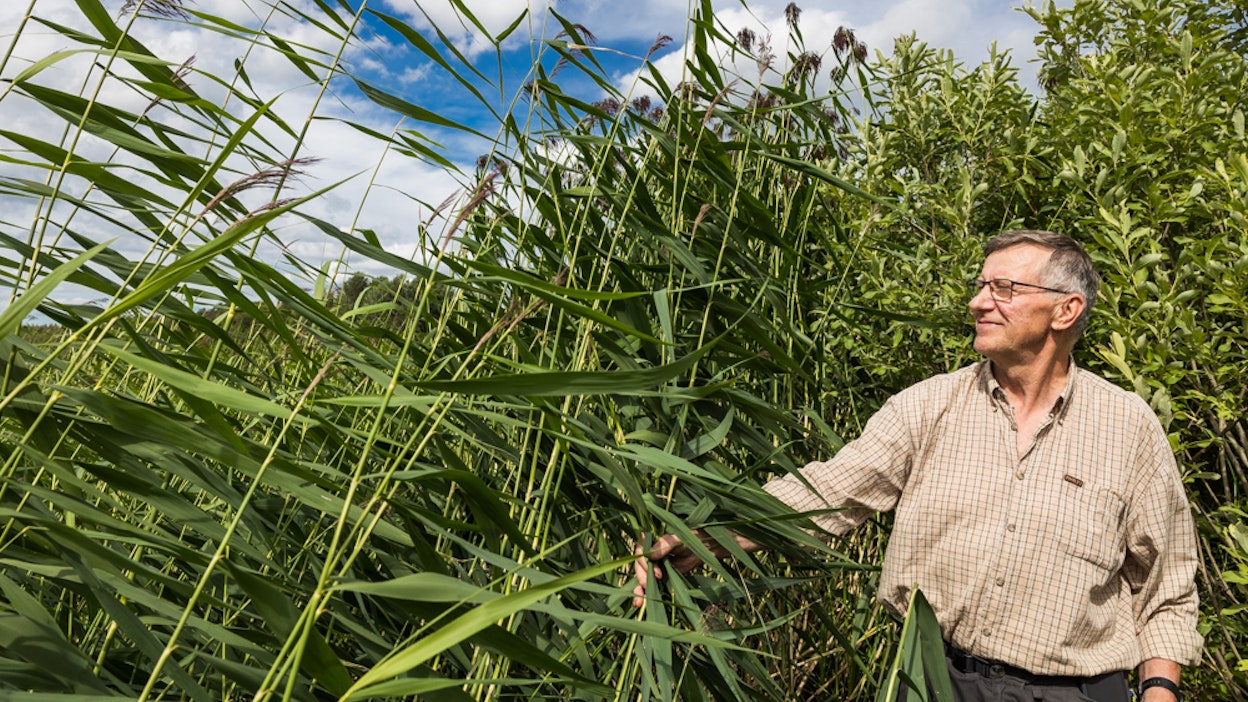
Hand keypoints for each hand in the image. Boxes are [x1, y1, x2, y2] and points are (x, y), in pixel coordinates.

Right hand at [630, 529, 761, 607]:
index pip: (641, 552)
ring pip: (647, 577)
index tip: (656, 574)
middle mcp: (658, 551)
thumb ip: (667, 544)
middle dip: (640, 581)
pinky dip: (651, 593)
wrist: (721, 543)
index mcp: (658, 539)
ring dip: (641, 590)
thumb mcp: (685, 537)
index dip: (643, 566)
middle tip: (644, 595)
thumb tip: (650, 554)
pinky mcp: (672, 574)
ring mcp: (664, 563)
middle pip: (641, 567)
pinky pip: (658, 584)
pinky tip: (646, 603)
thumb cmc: (704, 533)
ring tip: (638, 604)